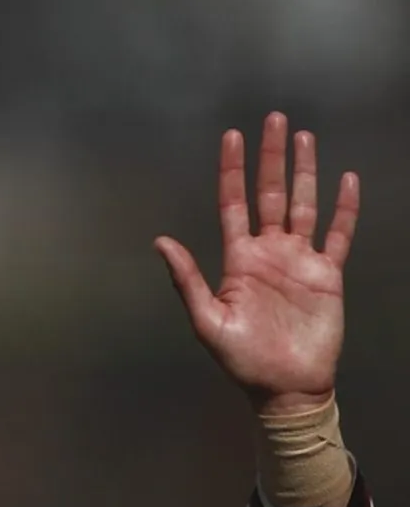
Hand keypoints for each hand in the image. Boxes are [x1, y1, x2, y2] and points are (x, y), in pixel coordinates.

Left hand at [157, 112, 359, 413]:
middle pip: (270, 194)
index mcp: (237, 260)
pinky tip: (345, 180)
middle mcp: (268, 252)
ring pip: (303, 204)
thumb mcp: (207, 321)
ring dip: (304, 171)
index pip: (234, 204)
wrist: (285, 386)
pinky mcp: (328, 273)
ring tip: (304, 137)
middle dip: (270, 157)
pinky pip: (338, 233)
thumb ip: (186, 280)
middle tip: (274, 119)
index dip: (233, 171)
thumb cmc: (242, 359)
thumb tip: (160, 241)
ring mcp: (300, 260)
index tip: (231, 137)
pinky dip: (343, 208)